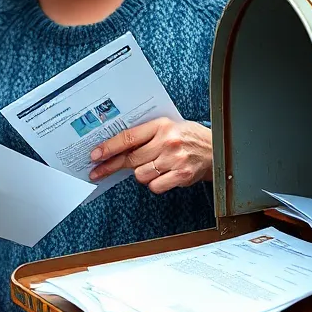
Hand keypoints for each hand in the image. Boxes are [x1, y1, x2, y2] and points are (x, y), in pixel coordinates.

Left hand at [89, 118, 213, 192]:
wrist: (216, 149)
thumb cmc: (188, 137)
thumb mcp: (167, 127)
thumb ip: (145, 136)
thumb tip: (117, 149)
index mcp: (161, 125)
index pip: (128, 137)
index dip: (108, 148)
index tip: (95, 155)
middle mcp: (167, 141)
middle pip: (130, 159)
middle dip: (113, 166)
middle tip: (98, 171)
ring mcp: (174, 159)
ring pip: (140, 175)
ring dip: (141, 174)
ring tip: (153, 167)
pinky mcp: (181, 175)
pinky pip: (155, 186)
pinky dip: (154, 184)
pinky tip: (162, 175)